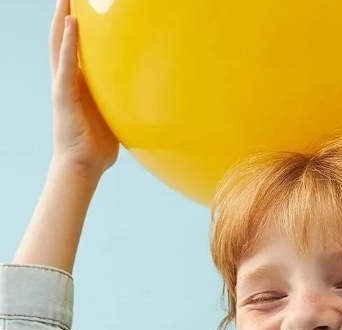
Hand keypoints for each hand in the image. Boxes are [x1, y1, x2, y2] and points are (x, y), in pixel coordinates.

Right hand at [50, 0, 118, 176]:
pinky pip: (66, 66)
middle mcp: (68, 82)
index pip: (77, 51)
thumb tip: (148, 102)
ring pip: (59, 46)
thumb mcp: (115, 119)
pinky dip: (67, 44)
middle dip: (65, 16)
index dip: (78, 30)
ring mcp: (64, 88)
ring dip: (62, 20)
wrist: (83, 167)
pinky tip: (70, 25)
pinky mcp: (64, 97)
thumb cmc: (98, 147)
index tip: (84, 9)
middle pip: (63, 41)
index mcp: (80, 86)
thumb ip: (123, 105)